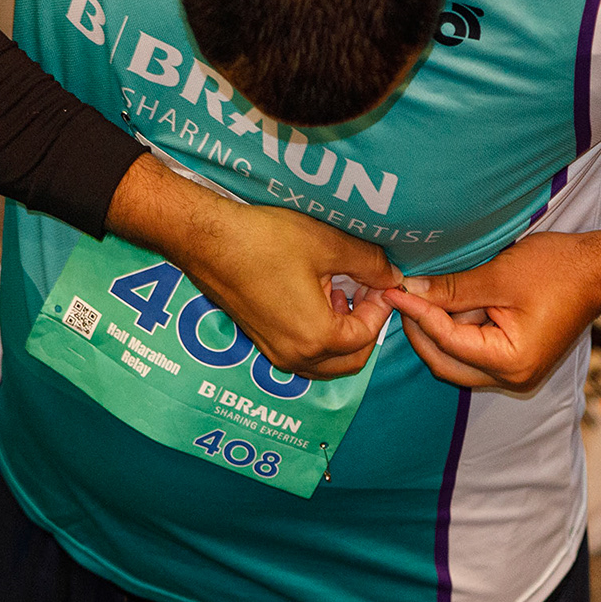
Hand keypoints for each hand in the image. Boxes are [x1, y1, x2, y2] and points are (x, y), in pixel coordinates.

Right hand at [106, 155, 400, 378]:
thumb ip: (369, 264)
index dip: (381, 308)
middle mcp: (295, 356)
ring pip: (326, 361)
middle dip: (366, 328)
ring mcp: (275, 353)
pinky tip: (317, 296)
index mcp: (316, 338)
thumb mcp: (328, 245)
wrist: (207, 239)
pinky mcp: (261, 342)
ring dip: (343, 335)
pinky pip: (304, 352)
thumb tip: (392, 276)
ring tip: (343, 293)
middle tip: (368, 292)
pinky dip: (320, 334)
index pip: (367, 336)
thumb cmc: (265, 240)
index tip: (382, 280)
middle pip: (350, 360)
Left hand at [385, 215, 600, 391]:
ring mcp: (515, 371)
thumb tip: (410, 290)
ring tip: (420, 296)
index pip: (448, 341)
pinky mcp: (517, 358)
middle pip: (446, 362)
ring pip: (457, 359)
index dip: (417, 314)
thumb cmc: (559, 270)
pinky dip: (457, 330)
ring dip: (438, 331)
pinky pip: (474, 350)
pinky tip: (445, 303)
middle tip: (400, 296)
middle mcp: (512, 377)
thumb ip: (453, 288)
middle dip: (420, 331)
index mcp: (511, 362)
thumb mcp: (499, 276)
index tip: (393, 291)